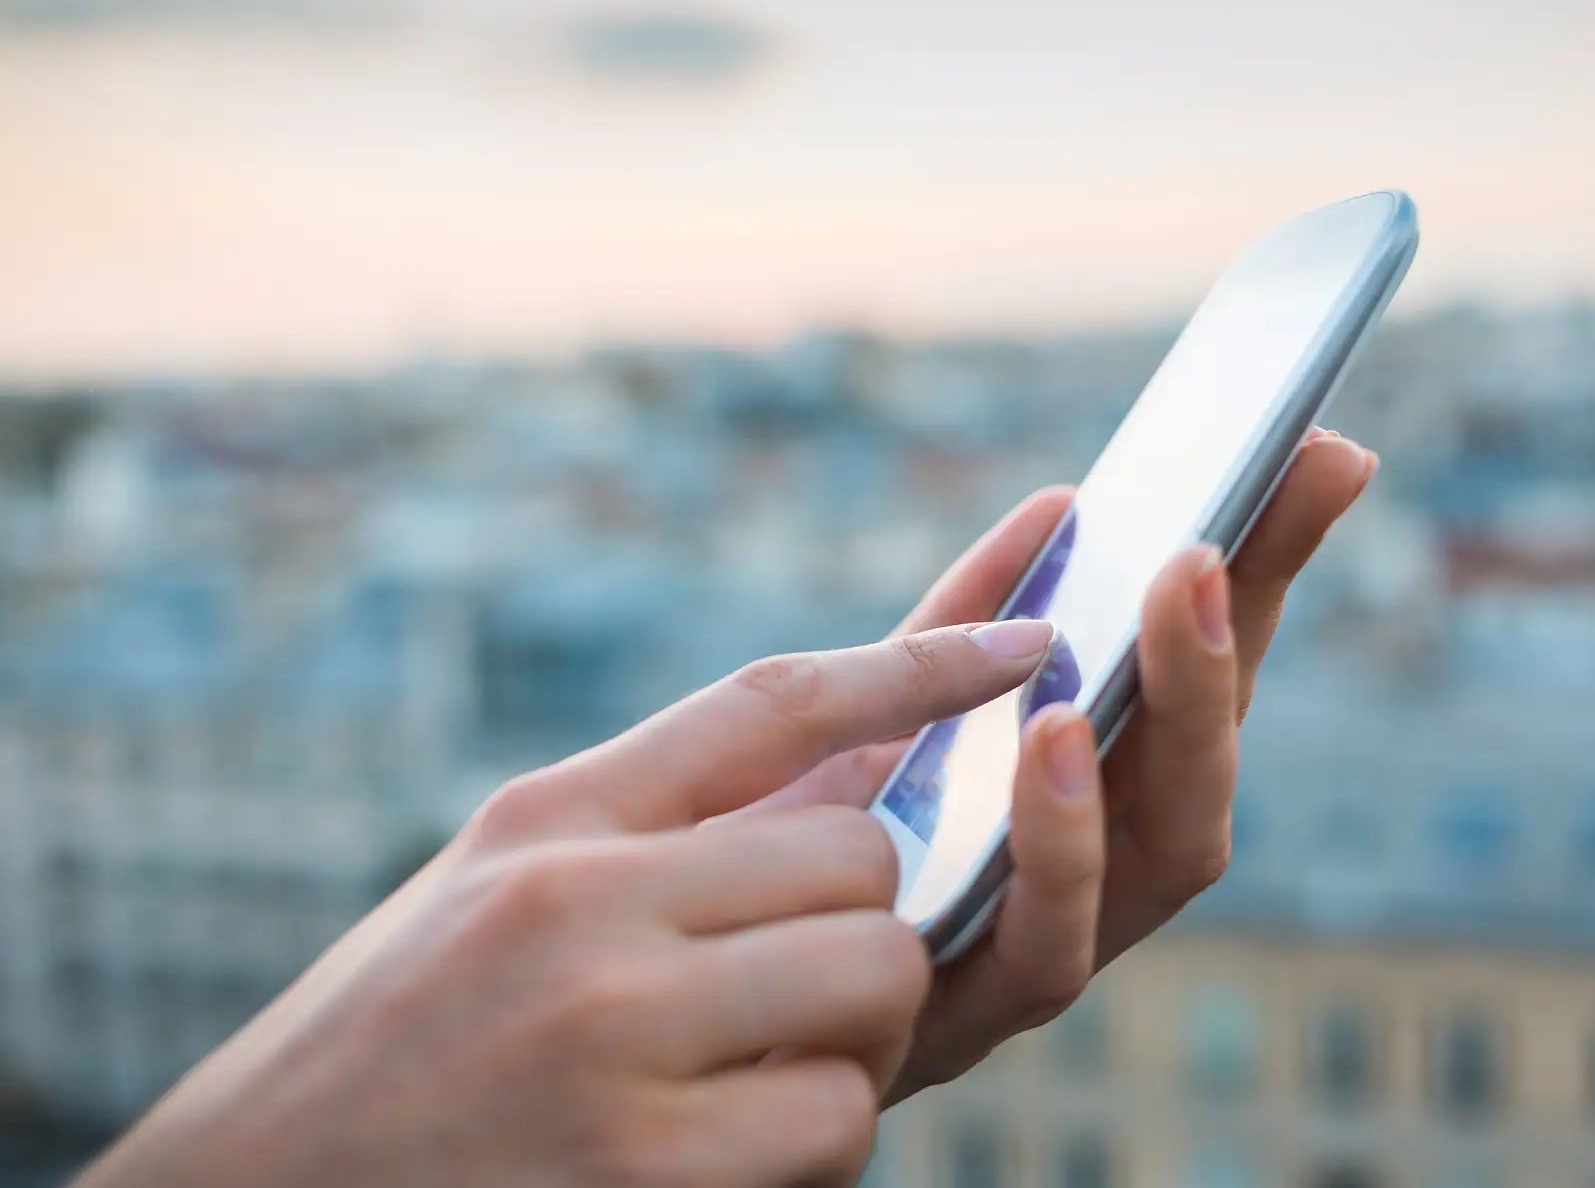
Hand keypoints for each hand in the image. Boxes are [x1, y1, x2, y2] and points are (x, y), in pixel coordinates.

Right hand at [77, 624, 1059, 1187]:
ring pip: (877, 978)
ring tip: (755, 1076)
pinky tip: (724, 1158)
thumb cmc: (397, 1043)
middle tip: (808, 980)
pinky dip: (818, 1140)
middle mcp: (578, 904)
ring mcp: (612, 1034)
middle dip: (870, 921)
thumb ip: (663, 828)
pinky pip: (840, 1117)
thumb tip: (862, 780)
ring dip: (855, 1037)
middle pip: (862, 857)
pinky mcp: (645, 1165)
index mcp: (547, 822)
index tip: (1028, 629)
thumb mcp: (500, 892)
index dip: (921, 661)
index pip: (775, 700)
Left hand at [756, 428, 1376, 1099]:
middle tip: (1220, 530)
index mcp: (1076, 798)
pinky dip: (1063, 844)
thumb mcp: (860, 713)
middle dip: (1232, 636)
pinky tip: (1050, 740)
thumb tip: (1063, 506)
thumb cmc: (771, 848)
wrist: (640, 989)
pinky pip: (1047, 948)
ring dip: (1181, 722)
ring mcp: (1038, 950)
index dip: (1264, 570)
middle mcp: (1084, 873)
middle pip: (1205, 756)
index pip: (1194, 673)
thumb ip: (957, 632)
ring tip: (1169, 601)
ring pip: (1168, 854)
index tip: (1322, 454)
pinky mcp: (966, 1024)